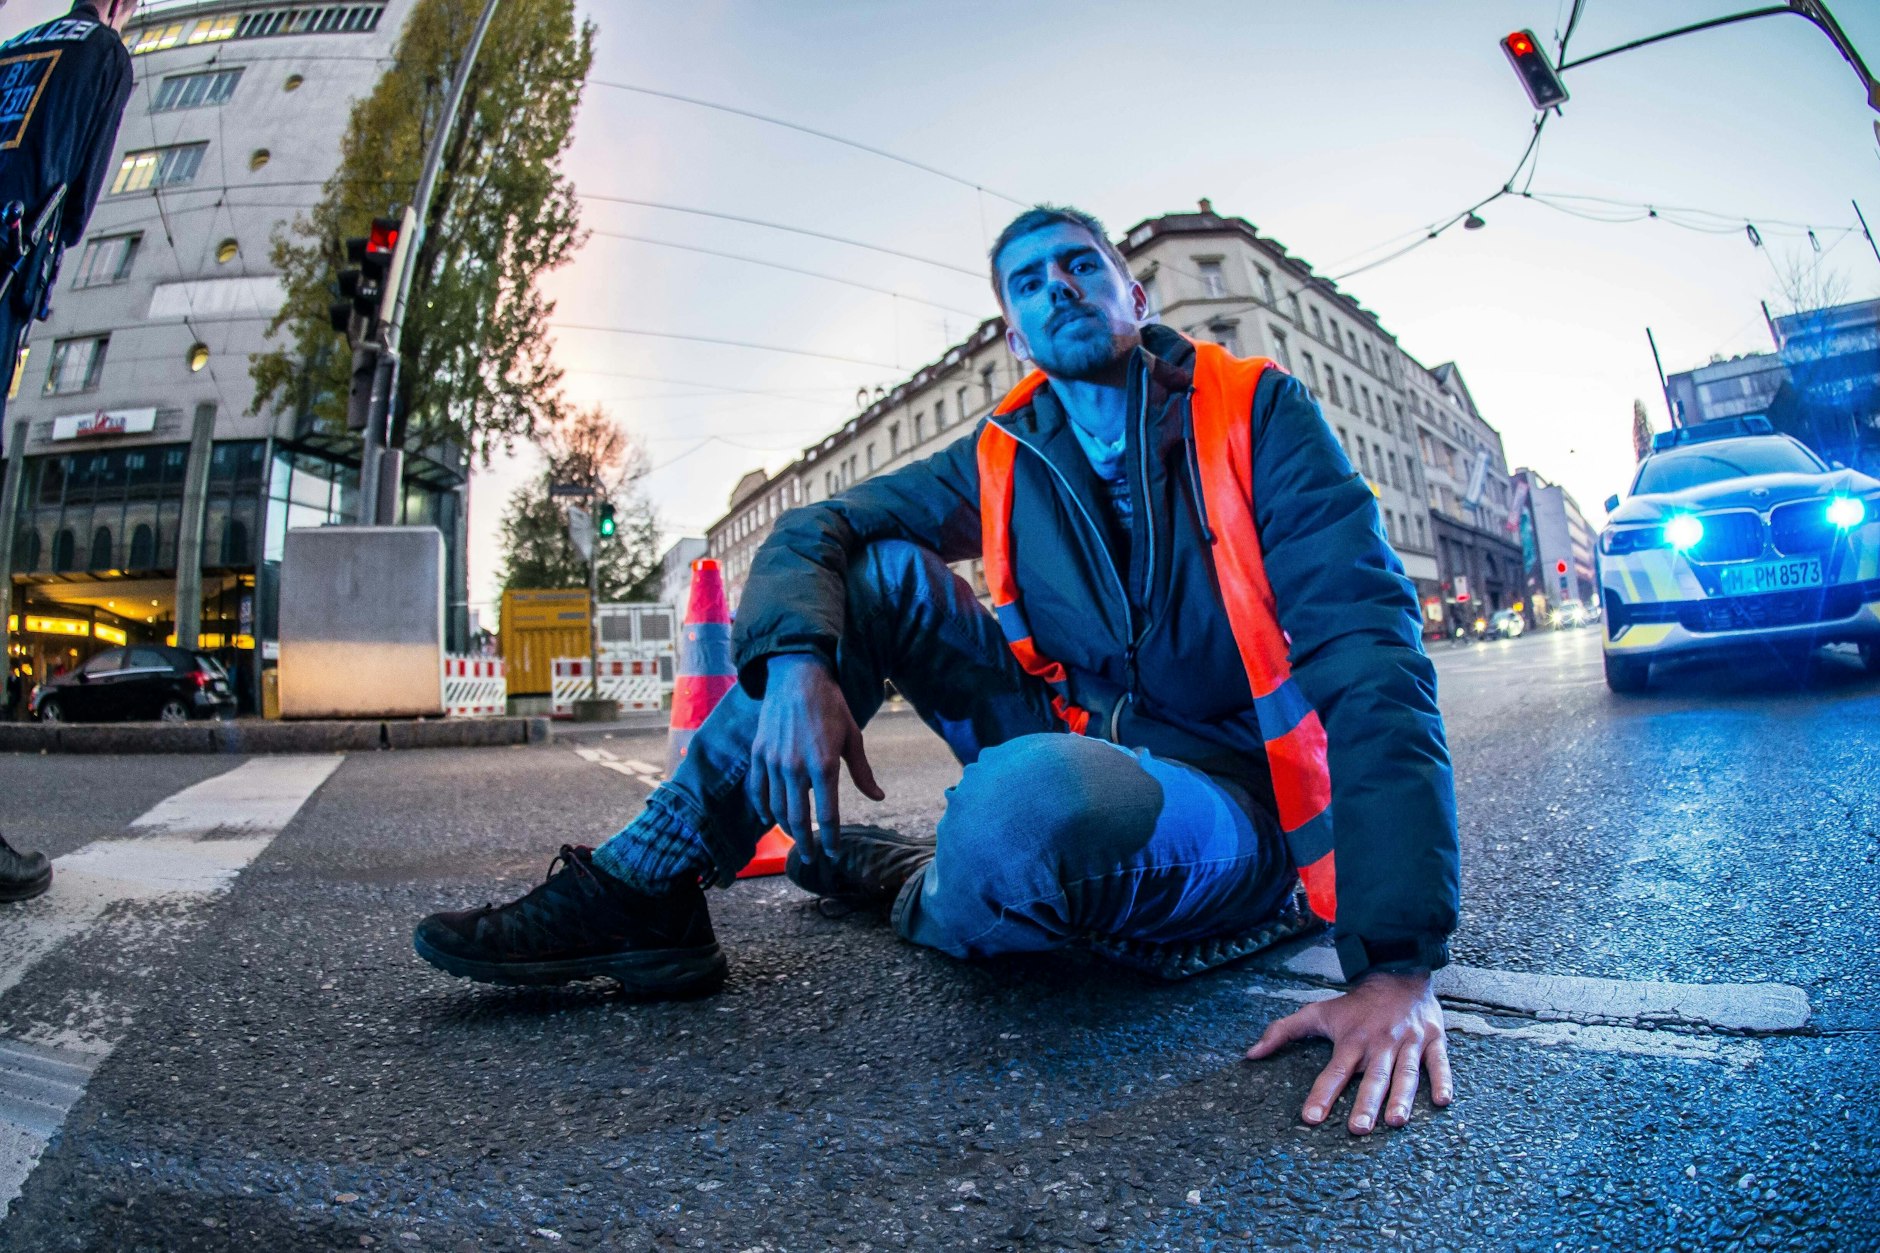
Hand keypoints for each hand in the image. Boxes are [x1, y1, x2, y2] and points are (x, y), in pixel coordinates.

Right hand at [750, 654, 883, 861]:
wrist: (797, 677)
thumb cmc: (831, 706)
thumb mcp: (852, 737)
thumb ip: (861, 772)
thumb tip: (878, 798)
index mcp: (824, 765)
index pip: (827, 815)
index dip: (830, 839)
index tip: (833, 853)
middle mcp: (795, 768)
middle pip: (797, 818)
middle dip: (804, 842)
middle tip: (810, 856)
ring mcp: (773, 761)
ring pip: (775, 807)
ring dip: (785, 828)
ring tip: (794, 837)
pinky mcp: (758, 754)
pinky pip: (757, 790)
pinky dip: (762, 808)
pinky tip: (770, 817)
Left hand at [1245, 970, 1452, 1133]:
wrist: (1396, 970)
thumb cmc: (1355, 1002)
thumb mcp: (1318, 1012)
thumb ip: (1283, 1031)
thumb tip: (1251, 1054)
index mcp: (1352, 1040)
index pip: (1333, 1072)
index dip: (1322, 1095)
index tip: (1310, 1118)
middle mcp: (1379, 1043)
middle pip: (1372, 1078)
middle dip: (1365, 1104)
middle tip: (1357, 1129)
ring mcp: (1408, 1042)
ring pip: (1406, 1073)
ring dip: (1402, 1098)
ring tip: (1396, 1121)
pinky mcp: (1433, 1040)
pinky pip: (1440, 1062)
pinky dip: (1443, 1080)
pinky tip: (1443, 1101)